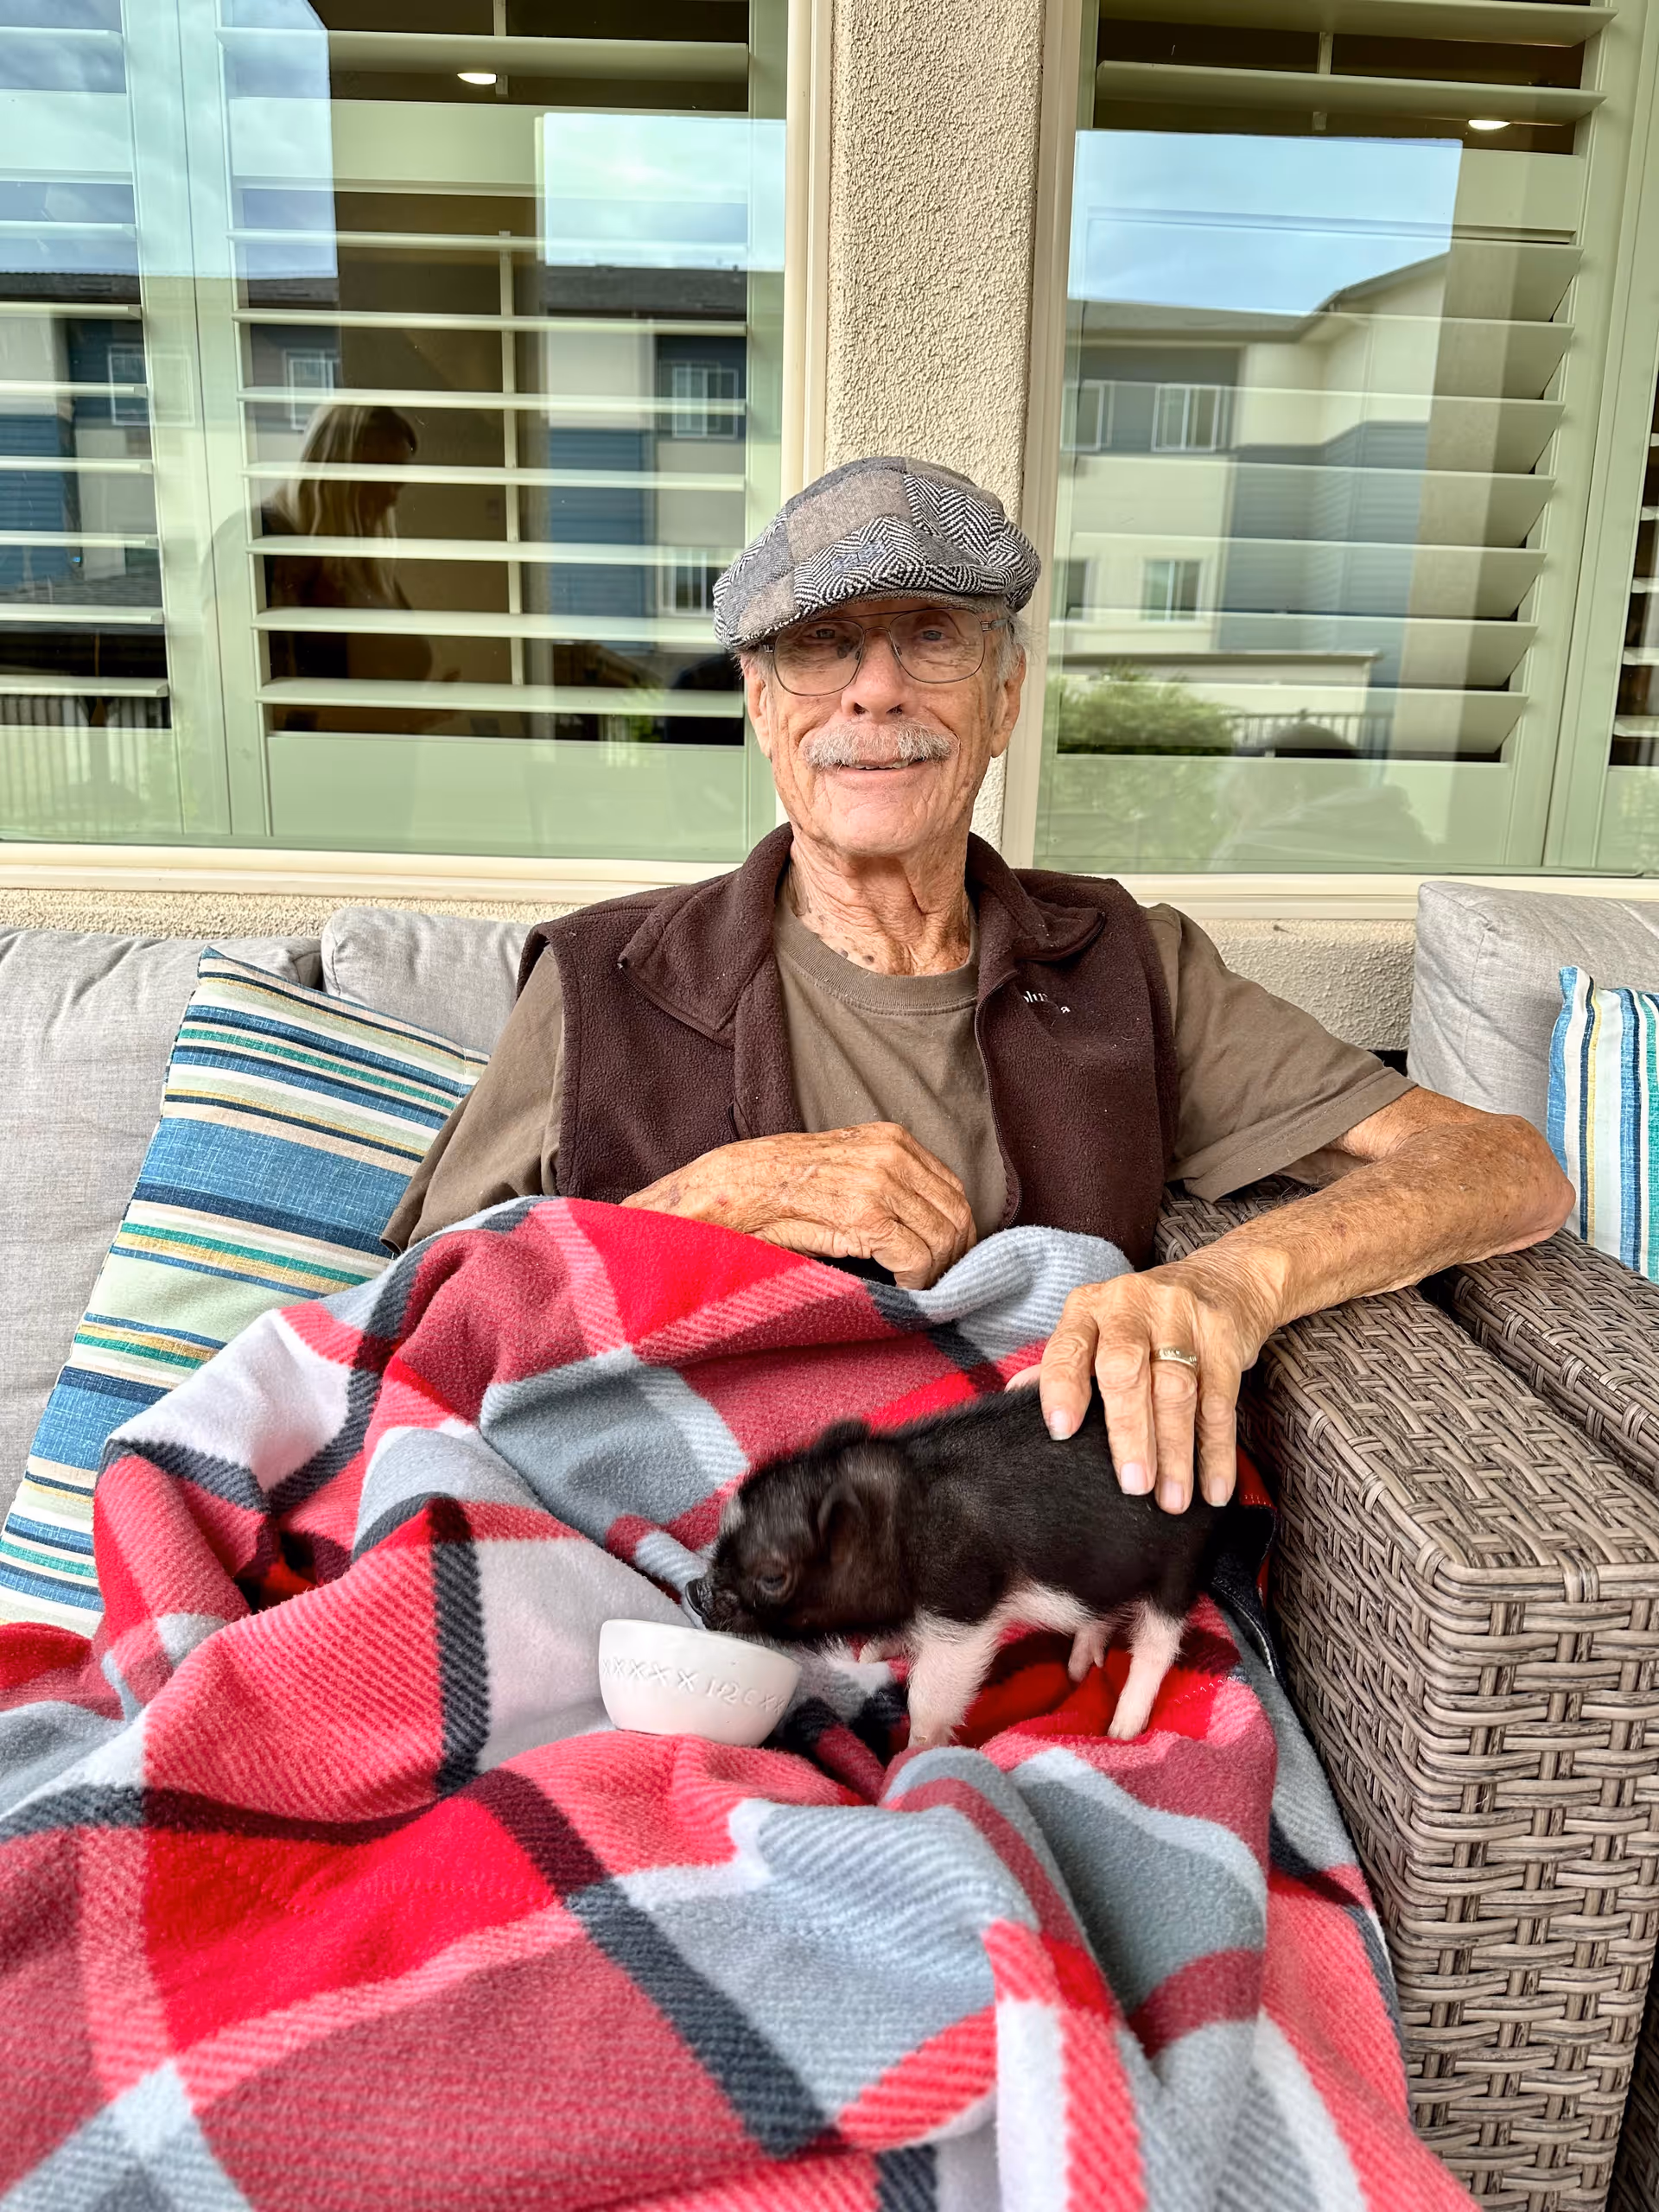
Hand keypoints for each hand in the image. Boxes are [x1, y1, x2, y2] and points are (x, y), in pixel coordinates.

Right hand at [622, 1123, 975, 1289]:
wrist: (731, 1188)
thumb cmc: (780, 1189)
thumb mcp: (845, 1170)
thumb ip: (888, 1186)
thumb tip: (929, 1228)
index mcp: (892, 1139)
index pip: (954, 1191)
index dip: (957, 1233)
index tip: (945, 1262)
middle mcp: (892, 1154)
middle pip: (956, 1215)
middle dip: (952, 1257)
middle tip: (936, 1285)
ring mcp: (879, 1182)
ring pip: (942, 1238)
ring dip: (934, 1273)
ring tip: (912, 1289)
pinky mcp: (864, 1214)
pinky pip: (916, 1256)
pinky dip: (915, 1280)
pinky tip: (897, 1289)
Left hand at [1020, 1254, 1281, 1513]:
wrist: (1228, 1276)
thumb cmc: (1146, 1317)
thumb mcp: (1099, 1327)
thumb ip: (1065, 1362)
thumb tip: (1014, 1395)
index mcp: (1090, 1308)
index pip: (1069, 1349)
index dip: (1063, 1389)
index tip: (1061, 1432)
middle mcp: (1133, 1306)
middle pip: (1125, 1370)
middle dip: (1128, 1431)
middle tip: (1132, 1484)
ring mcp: (1182, 1318)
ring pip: (1175, 1389)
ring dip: (1175, 1452)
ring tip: (1171, 1499)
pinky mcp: (1225, 1337)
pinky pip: (1220, 1401)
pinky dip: (1217, 1449)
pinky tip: (1213, 1486)